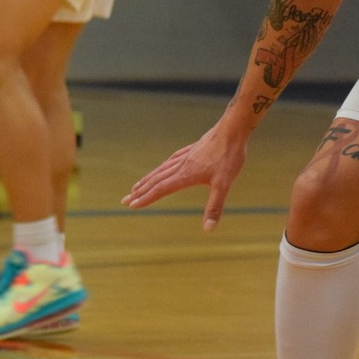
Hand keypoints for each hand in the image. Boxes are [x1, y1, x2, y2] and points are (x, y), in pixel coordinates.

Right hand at [122, 124, 247, 231]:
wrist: (233, 129)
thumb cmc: (229, 156)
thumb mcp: (224, 184)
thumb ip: (215, 206)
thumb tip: (208, 229)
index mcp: (186, 175)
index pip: (161, 189)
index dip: (146, 198)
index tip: (132, 205)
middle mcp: (182, 165)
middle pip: (156, 179)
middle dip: (140, 191)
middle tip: (125, 200)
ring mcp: (186, 156)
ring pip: (162, 169)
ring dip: (148, 179)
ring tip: (137, 185)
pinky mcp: (193, 149)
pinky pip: (171, 160)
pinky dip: (162, 167)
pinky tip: (163, 167)